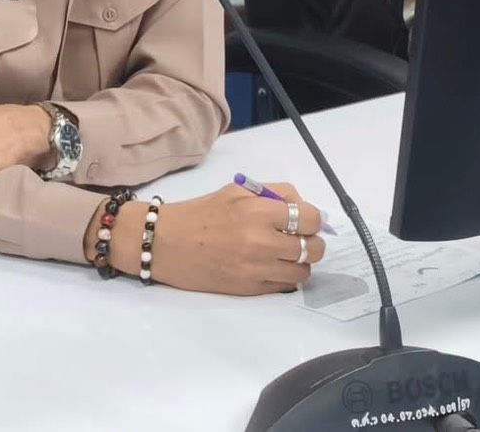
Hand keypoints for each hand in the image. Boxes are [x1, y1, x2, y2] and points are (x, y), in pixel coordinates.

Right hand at [145, 182, 326, 294]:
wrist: (165, 242)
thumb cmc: (201, 213)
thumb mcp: (236, 191)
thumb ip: (274, 194)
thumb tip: (305, 208)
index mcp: (258, 210)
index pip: (311, 218)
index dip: (313, 220)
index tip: (304, 221)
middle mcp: (261, 240)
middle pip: (314, 247)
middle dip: (311, 242)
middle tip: (297, 239)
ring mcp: (257, 268)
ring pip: (304, 271)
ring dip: (299, 263)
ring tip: (283, 256)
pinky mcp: (250, 289)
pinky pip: (285, 286)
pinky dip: (284, 278)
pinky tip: (269, 267)